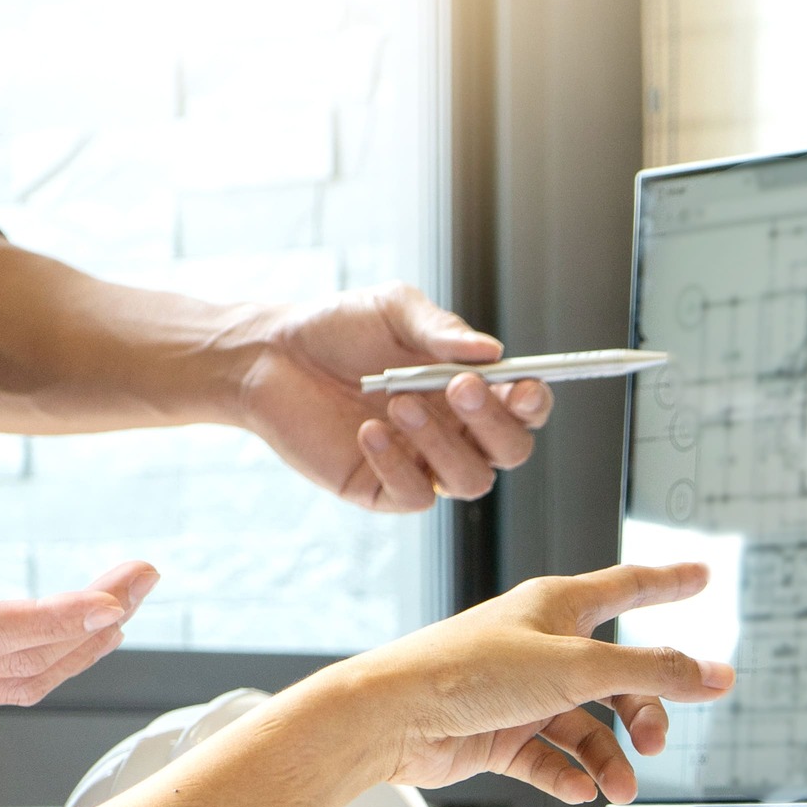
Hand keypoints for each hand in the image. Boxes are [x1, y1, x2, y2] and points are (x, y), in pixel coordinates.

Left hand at [232, 285, 552, 512]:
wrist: (273, 356)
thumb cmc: (341, 329)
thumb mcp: (394, 310)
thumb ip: (442, 329)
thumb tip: (492, 352)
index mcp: (471, 391)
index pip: (524, 409)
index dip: (534, 403)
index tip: (523, 386)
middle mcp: (457, 433)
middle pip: (509, 451)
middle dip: (492, 422)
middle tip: (459, 386)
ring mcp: (424, 465)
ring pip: (470, 480)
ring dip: (442, 443)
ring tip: (397, 401)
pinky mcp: (383, 490)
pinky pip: (415, 495)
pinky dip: (397, 463)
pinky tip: (367, 430)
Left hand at [345, 561, 732, 802]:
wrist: (392, 718)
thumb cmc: (466, 671)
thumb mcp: (577, 668)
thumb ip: (652, 672)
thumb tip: (714, 675)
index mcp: (557, 608)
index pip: (627, 588)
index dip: (668, 583)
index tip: (700, 576)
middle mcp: (542, 647)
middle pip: (618, 678)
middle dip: (643, 713)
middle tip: (652, 742)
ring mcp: (521, 693)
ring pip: (586, 727)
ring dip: (607, 759)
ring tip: (617, 788)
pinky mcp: (499, 735)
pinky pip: (549, 758)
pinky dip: (567, 776)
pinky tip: (576, 791)